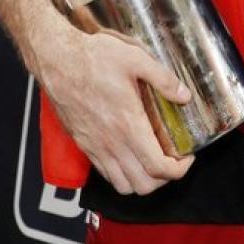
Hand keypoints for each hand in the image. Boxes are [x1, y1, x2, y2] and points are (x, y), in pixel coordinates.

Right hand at [36, 24, 193, 195]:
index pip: (158, 167)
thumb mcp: (135, 58)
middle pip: (143, 185)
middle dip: (165, 179)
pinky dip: (122, 175)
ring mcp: (95, 147)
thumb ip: (163, 79)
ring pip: (123, 186)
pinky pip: (105, 174)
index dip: (179, 170)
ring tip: (153, 162)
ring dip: (143, 181)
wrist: (56, 60)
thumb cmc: (91, 58)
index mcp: (128, 124)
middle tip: (173, 161)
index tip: (187, 158)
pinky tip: (130, 156)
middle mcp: (111, 142)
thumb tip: (184, 95)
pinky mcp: (84, 145)